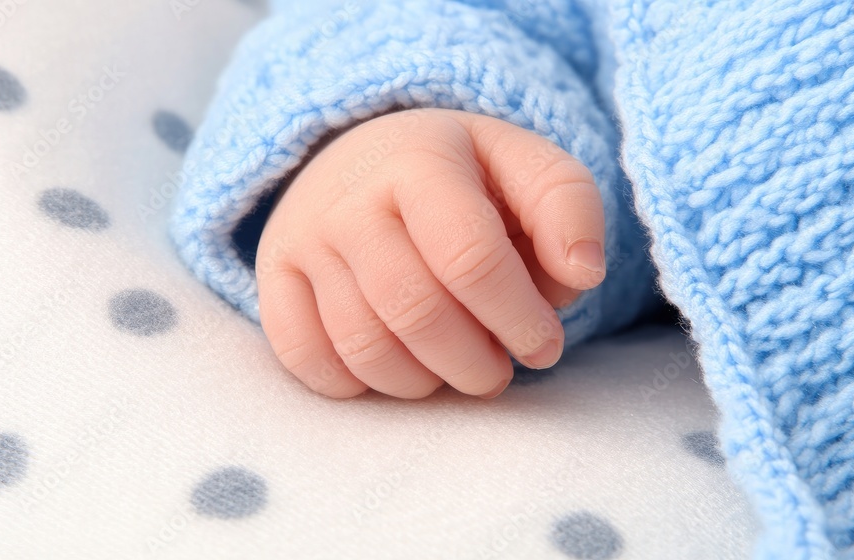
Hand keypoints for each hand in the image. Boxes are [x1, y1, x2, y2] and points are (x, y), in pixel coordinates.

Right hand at [256, 109, 605, 398]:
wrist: (363, 161)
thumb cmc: (462, 179)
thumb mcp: (523, 167)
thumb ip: (568, 208)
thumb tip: (580, 274)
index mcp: (421, 159)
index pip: (469, 256)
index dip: (517, 318)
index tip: (545, 347)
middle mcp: (350, 197)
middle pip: (414, 310)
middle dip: (474, 363)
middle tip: (499, 370)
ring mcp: (303, 238)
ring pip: (362, 345)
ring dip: (424, 382)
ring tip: (455, 369)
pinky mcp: (273, 275)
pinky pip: (306, 359)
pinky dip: (358, 384)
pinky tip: (395, 367)